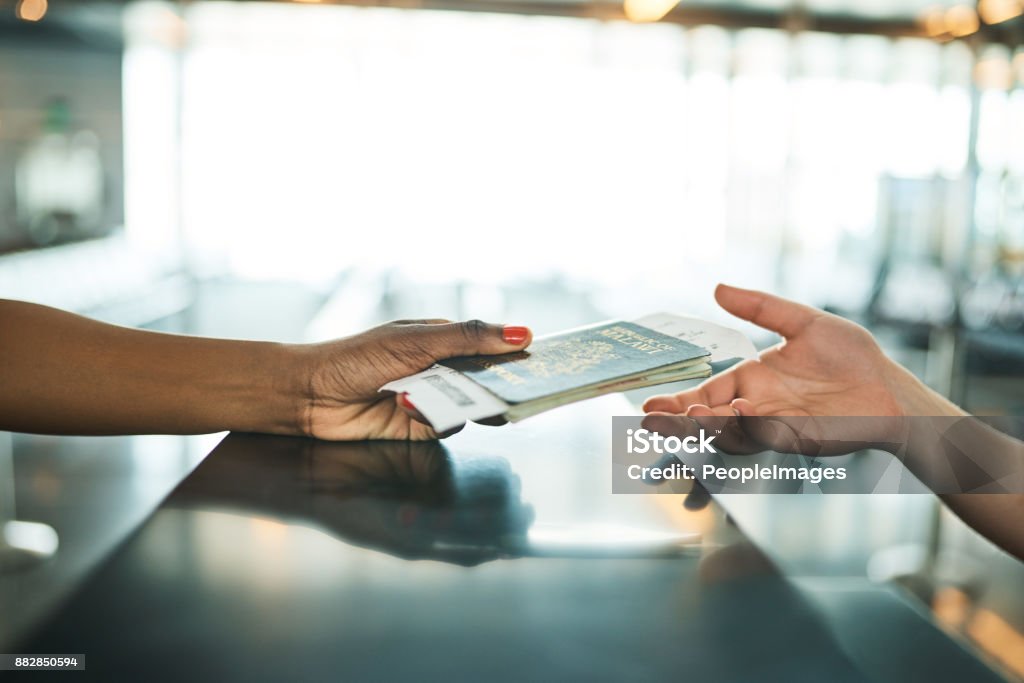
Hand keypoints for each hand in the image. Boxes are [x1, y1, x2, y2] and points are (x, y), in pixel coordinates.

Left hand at [299, 319, 530, 440]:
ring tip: (451, 399)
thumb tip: (522, 332)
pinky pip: (446, 426)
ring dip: (463, 404)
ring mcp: (431, 400)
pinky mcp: (419, 428)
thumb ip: (470, 338)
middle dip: (501, 385)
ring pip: (469, 406)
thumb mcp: (418, 340)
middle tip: (519, 394)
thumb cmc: (356, 358)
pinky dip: (435, 419)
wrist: (308, 396)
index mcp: (443, 340)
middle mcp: (441, 370)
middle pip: (487, 380)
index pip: (491, 346)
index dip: (516, 354)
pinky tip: (407, 407)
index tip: (542, 363)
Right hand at [643, 284, 908, 451]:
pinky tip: (738, 411)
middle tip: (652, 421)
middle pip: (706, 420)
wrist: (891, 388)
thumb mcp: (803, 323)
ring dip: (709, 426)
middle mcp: (756, 407)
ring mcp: (775, 426)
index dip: (676, 402)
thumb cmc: (851, 358)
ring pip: (729, 434)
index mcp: (751, 381)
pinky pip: (765, 437)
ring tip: (693, 414)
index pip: (704, 394)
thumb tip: (717, 287)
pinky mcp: (798, 440)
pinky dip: (747, 427)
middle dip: (678, 422)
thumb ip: (760, 308)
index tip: (649, 404)